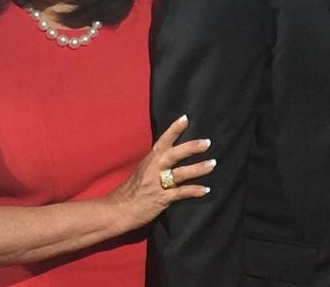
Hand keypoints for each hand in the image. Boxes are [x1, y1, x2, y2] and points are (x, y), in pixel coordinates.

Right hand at [103, 113, 212, 230]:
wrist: (117, 210)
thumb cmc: (131, 190)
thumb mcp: (142, 170)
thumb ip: (156, 162)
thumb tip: (172, 154)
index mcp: (150, 160)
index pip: (162, 141)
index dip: (173, 129)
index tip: (185, 118)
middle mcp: (154, 169)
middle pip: (173, 154)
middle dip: (190, 147)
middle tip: (207, 142)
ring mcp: (157, 184)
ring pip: (180, 173)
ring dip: (197, 169)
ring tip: (212, 164)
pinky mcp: (161, 199)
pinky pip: (180, 193)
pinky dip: (194, 191)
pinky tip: (206, 190)